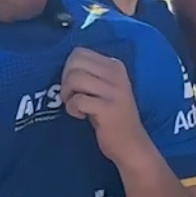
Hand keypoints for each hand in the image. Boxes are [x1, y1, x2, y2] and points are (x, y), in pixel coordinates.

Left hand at [61, 47, 151, 167]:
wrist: (130, 144)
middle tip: (71, 96)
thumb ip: (91, 73)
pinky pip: (77, 100)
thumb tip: (65, 66)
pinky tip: (80, 116)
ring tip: (75, 106)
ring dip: (67, 94)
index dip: (68, 68)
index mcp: (115, 65)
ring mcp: (113, 91)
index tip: (74, 86)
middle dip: (65, 80)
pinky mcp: (107, 108)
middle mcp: (116, 74)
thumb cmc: (113, 116)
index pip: (80, 52)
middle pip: (74, 62)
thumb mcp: (106, 88)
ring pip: (74, 78)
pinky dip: (72, 109)